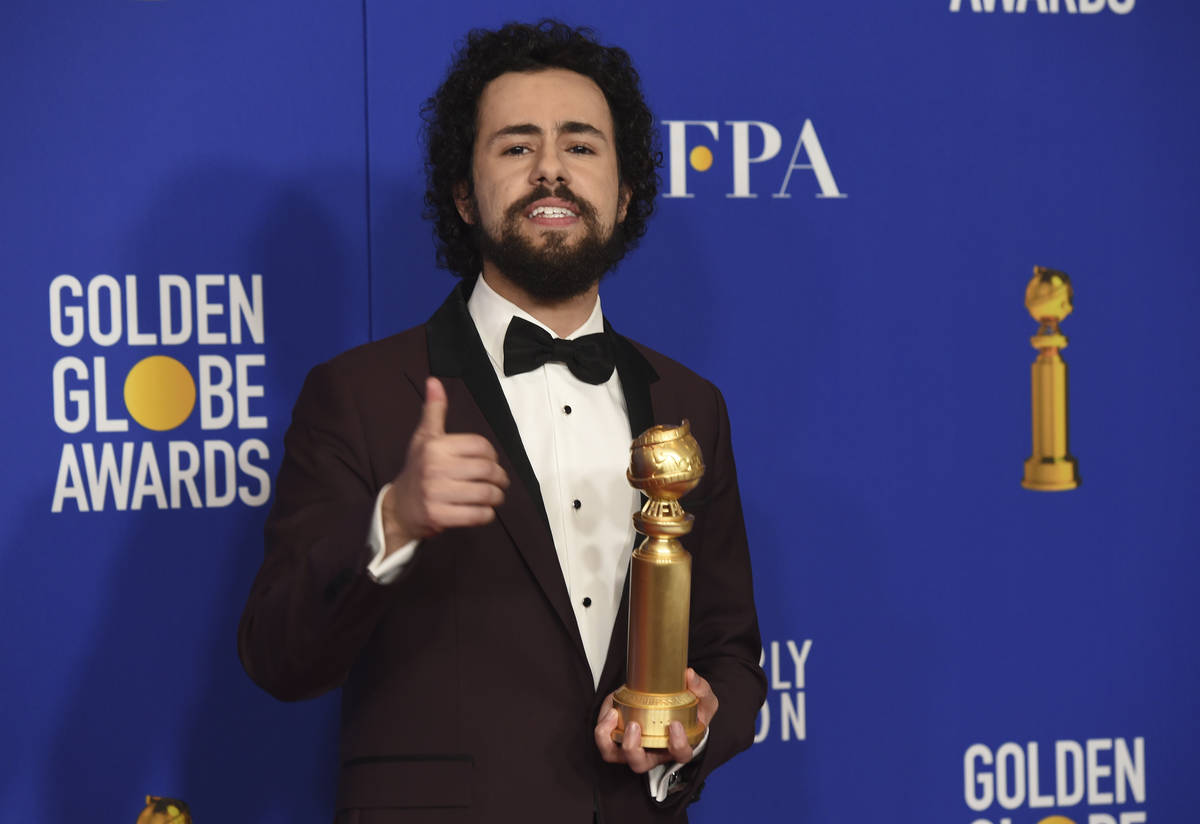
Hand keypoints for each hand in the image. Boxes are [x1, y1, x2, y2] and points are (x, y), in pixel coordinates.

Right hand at [381, 377, 509, 551]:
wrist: (399, 508)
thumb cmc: (418, 469)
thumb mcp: (424, 437)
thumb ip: (433, 411)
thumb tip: (434, 381)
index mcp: (435, 446)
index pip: (481, 446)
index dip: (492, 455)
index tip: (490, 462)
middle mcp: (435, 468)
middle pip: (486, 470)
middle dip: (500, 478)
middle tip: (500, 482)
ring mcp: (436, 493)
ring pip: (485, 493)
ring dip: (496, 497)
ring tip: (495, 496)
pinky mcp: (439, 516)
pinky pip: (477, 515)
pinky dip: (487, 514)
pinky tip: (484, 511)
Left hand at [593, 668, 718, 773]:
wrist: (674, 706)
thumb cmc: (692, 710)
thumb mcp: (704, 699)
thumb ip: (700, 688)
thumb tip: (689, 675)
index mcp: (676, 747)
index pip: (680, 754)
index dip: (677, 744)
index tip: (674, 725)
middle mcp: (652, 752)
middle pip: (638, 763)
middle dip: (632, 748)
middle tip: (634, 726)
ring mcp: (633, 746)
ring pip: (613, 755)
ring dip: (607, 739)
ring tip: (612, 715)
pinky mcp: (618, 734)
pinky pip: (604, 735)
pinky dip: (603, 721)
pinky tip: (611, 703)